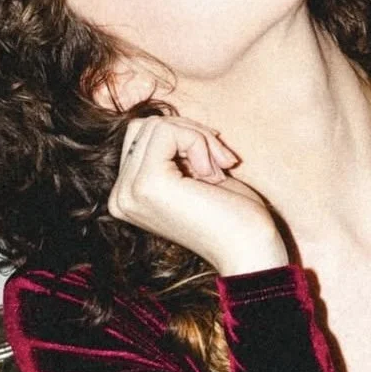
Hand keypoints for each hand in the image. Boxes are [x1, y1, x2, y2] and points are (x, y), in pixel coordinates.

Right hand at [109, 117, 286, 275]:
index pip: (141, 137)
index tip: (217, 163)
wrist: (251, 251)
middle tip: (223, 162)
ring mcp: (128, 192)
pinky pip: (166, 132)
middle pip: (145, 126)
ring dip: (198, 139)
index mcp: (128, 197)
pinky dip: (197, 142)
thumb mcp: (196, 175)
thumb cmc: (235, 216)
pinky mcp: (146, 184)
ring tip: (219, 171)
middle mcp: (119, 198)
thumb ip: (173, 151)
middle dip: (191, 134)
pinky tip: (213, 174)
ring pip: (156, 126)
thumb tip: (164, 120)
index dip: (184, 137)